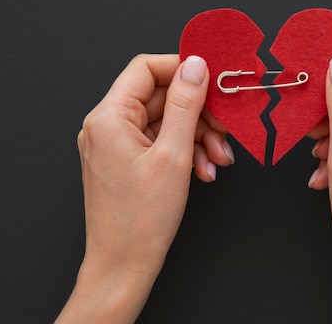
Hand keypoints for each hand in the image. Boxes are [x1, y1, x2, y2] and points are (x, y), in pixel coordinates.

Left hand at [57, 54, 232, 322]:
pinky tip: (204, 171)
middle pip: (161, 97)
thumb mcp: (173, 155)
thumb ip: (186, 104)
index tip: (213, 80)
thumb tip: (195, 65)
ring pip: (166, 122)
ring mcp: (117, 145)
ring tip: (217, 160)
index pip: (146, 68)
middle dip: (198, 114)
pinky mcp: (127, 161)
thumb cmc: (141, 220)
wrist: (123, 267)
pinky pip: (161, 142)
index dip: (182, 69)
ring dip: (197, 136)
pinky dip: (186, 152)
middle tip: (224, 130)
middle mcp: (107, 126)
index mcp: (108, 117)